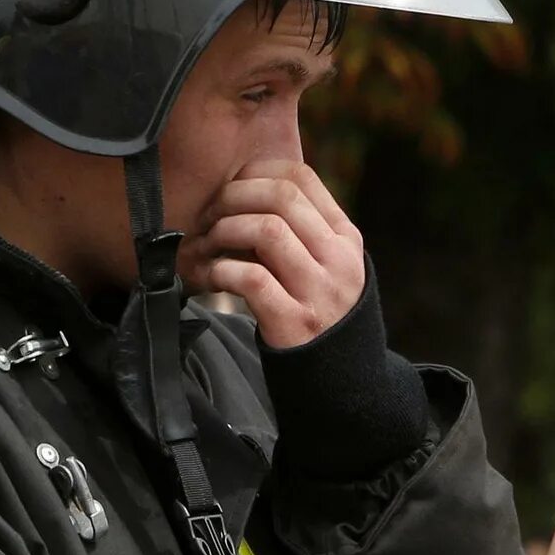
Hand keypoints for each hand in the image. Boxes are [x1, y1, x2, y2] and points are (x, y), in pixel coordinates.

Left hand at [180, 161, 366, 348]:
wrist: (340, 383)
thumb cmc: (318, 314)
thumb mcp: (327, 267)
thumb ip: (302, 232)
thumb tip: (246, 189)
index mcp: (346, 239)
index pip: (302, 178)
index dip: (256, 172)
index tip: (231, 186)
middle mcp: (339, 260)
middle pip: (282, 197)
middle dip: (233, 197)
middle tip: (209, 215)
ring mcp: (319, 292)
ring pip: (267, 230)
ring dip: (225, 231)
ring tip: (209, 246)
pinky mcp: (294, 323)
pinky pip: (251, 278)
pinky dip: (223, 270)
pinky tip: (213, 277)